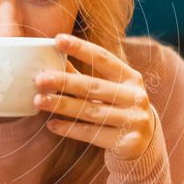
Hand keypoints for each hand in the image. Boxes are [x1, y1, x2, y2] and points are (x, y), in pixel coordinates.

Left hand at [33, 33, 155, 160]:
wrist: (145, 143)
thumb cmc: (119, 109)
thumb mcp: (109, 90)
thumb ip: (84, 77)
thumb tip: (55, 60)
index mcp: (131, 78)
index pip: (104, 58)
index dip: (81, 49)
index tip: (58, 40)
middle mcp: (135, 97)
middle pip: (94, 87)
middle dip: (64, 82)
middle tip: (40, 78)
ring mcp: (133, 120)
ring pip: (90, 111)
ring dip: (62, 105)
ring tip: (39, 101)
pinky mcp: (126, 143)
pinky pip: (91, 134)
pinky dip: (69, 129)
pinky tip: (51, 125)